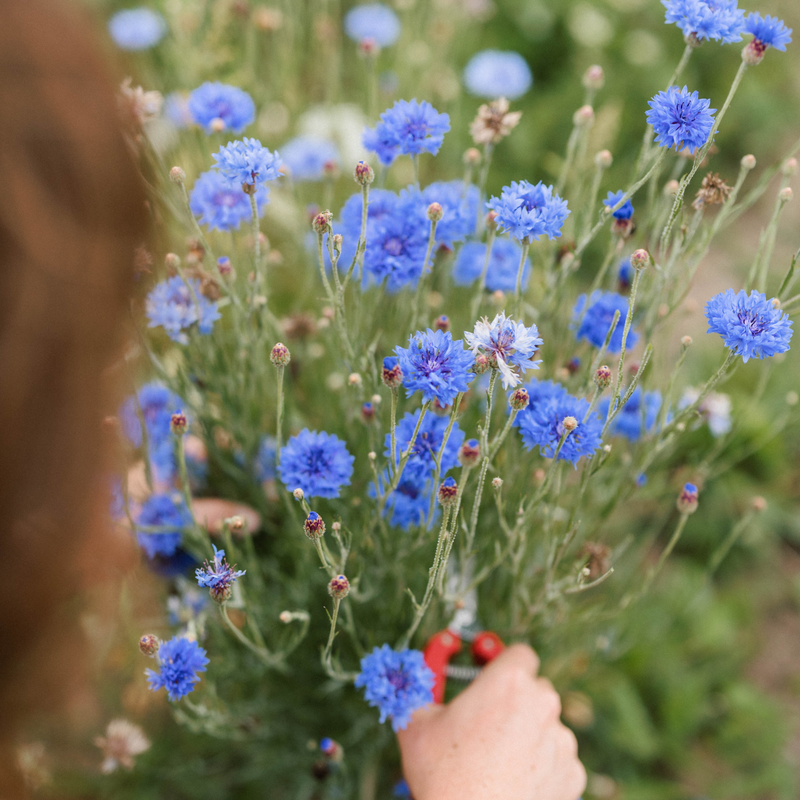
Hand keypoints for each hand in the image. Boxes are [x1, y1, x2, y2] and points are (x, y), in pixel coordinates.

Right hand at [397, 644, 585, 799]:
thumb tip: (417, 676)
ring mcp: (561, 740)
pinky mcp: (572, 774)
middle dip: (514, 700)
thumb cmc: (444, 776)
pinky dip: (541, 765)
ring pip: (546, 723)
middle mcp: (542, 704)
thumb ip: (421, 689)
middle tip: (487, 721)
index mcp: (509, 681)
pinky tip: (514, 778)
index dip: (503, 665)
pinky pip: (557, 758)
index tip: (491, 679)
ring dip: (528, 732)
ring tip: (497, 757)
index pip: (519, 653)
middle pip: (534, 687)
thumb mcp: (416, 723)